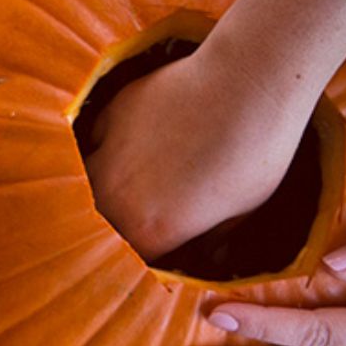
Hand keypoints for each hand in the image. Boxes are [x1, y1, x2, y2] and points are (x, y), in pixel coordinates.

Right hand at [84, 45, 312, 259]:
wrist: (248, 83)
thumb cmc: (257, 152)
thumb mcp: (244, 209)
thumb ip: (214, 238)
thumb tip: (211, 255)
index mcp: (150, 230)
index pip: (131, 261)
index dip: (145, 258)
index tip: (159, 250)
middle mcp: (118, 198)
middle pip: (100, 225)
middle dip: (116, 226)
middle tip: (145, 215)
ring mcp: (109, 153)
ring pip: (88, 183)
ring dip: (103, 188)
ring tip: (128, 183)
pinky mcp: (112, 114)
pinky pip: (98, 139)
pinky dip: (110, 145)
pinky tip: (136, 140)